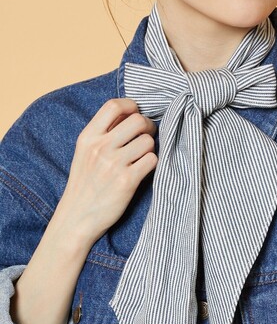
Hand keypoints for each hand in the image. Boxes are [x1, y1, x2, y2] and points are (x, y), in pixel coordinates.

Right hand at [58, 98, 157, 245]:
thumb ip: (102, 134)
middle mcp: (100, 147)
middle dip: (147, 127)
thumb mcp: (84, 153)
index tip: (136, 115)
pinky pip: (152, 160)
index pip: (114, 106)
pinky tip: (143, 171)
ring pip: (148, 141)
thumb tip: (131, 114)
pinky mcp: (127, 181)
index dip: (132, 107)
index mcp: (88, 137)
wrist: (77, 217)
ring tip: (142, 158)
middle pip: (138, 121)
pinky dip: (152, 164)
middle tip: (146, 138)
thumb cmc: (85, 185)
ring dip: (150, 148)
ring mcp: (114, 164)